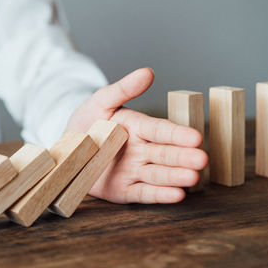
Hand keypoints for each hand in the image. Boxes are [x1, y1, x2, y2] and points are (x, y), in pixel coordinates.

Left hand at [66, 68, 207, 203]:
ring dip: (176, 176)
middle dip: (183, 157)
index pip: (160, 130)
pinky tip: (178, 194)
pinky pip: (145, 193)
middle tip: (202, 159)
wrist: (66, 150)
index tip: (195, 137)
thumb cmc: (87, 122)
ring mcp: (135, 171)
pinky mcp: (126, 191)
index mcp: (138, 127)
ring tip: (193, 178)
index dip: (177, 134)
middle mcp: (141, 150)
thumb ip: (123, 89)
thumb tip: (148, 72)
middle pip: (165, 153)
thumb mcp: (101, 102)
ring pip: (159, 174)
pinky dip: (161, 195)